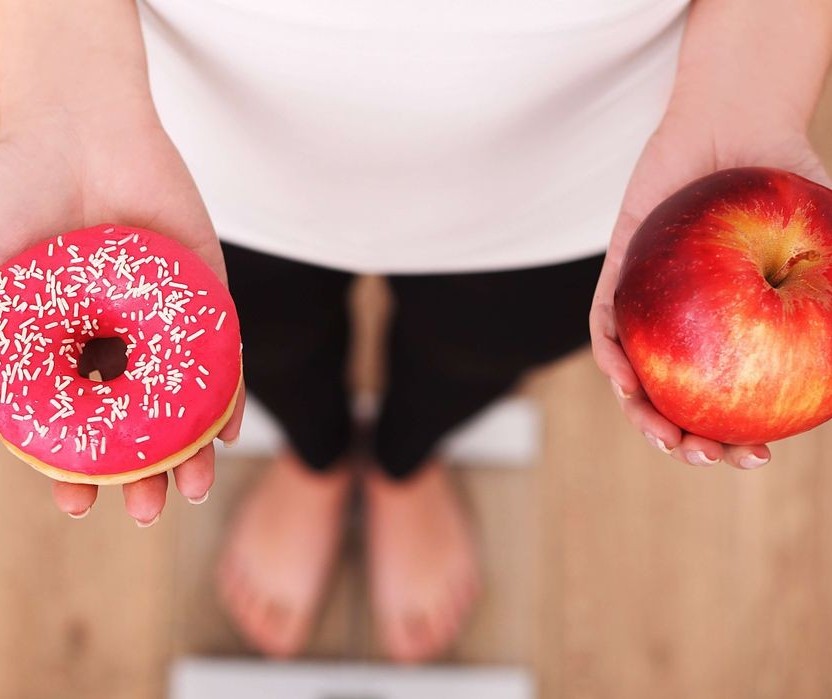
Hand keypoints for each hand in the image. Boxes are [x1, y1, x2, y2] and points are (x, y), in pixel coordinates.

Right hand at [0, 101, 244, 523]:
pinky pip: (220, 352)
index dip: (73, 470)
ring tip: (192, 489)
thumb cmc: (14, 195)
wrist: (76, 127)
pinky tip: (226, 430)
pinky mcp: (204, 295)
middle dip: (140, 473)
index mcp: (60, 347)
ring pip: (179, 400)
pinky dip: (225, 392)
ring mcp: (161, 321)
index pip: (73, 426)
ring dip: (188, 448)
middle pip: (133, 422)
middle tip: (146, 511)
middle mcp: (112, 342)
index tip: (79, 505)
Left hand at [590, 108, 831, 468]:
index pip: (733, 401)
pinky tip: (626, 377)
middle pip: (680, 400)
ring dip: (644, 412)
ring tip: (666, 436)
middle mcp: (690, 328)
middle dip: (688, 439)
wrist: (738, 124)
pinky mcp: (618, 276)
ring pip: (637, 375)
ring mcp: (651, 307)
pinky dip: (612, 354)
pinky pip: (605, 323)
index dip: (741, 438)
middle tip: (705, 456)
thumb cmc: (789, 184)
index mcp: (735, 333)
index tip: (757, 457)